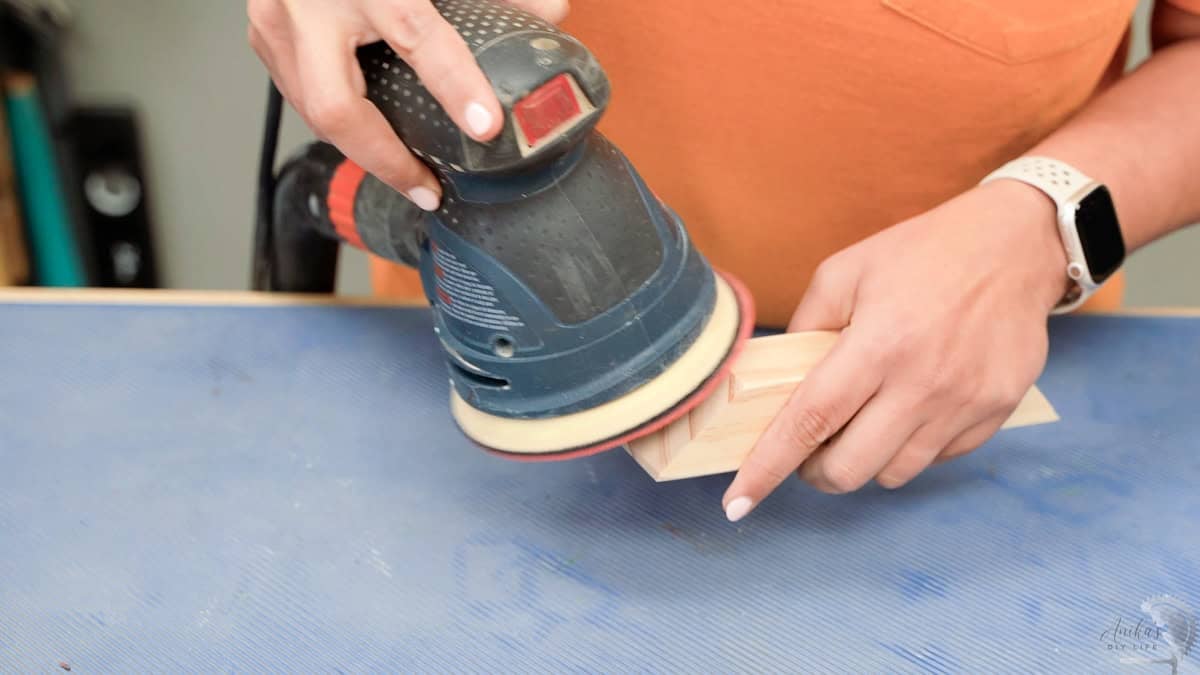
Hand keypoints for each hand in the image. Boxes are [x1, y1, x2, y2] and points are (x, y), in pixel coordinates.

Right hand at [247, 0, 568, 208]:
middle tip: (427, 190)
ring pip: (315, 114)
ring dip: (361, 150)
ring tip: (408, 174)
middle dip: (386, 160)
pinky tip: (370, 139)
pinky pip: (299, 98)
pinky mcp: (264, 37)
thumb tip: (552, 14)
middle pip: (338, 108)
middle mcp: (309, 2)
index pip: (417, 37)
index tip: (486, 126)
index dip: (455, 86)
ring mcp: (277, 22)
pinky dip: (338, 124)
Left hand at [722, 179, 1071, 520]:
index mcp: (878, 344)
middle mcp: (923, 382)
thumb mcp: (845, 272)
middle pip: (850, 468)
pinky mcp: (997, 412)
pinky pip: (937, 458)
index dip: (768, 467)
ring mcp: (965, 402)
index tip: (738, 503)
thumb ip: (806, 328)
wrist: (1016, 245)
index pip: (809, 422)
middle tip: (812, 448)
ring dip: (865, 460)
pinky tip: (909, 409)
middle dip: (816, 472)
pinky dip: (911, 448)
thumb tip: (777, 382)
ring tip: (864, 422)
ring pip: (894, 474)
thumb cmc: (921, 253)